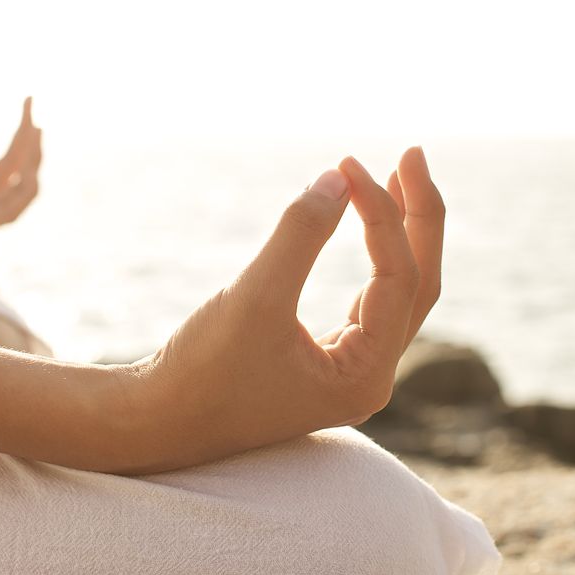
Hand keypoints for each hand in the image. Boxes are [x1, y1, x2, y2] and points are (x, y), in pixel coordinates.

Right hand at [122, 147, 443, 472]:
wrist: (155, 422)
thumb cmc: (202, 370)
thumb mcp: (253, 296)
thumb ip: (299, 235)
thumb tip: (337, 179)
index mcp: (365, 376)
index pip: (399, 279)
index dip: (382, 214)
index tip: (347, 165)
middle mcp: (369, 378)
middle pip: (418, 285)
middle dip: (418, 218)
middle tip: (412, 153)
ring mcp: (351, 372)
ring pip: (397, 293)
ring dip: (400, 234)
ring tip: (394, 177)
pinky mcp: (326, 361)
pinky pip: (370, 302)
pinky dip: (373, 258)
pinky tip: (368, 224)